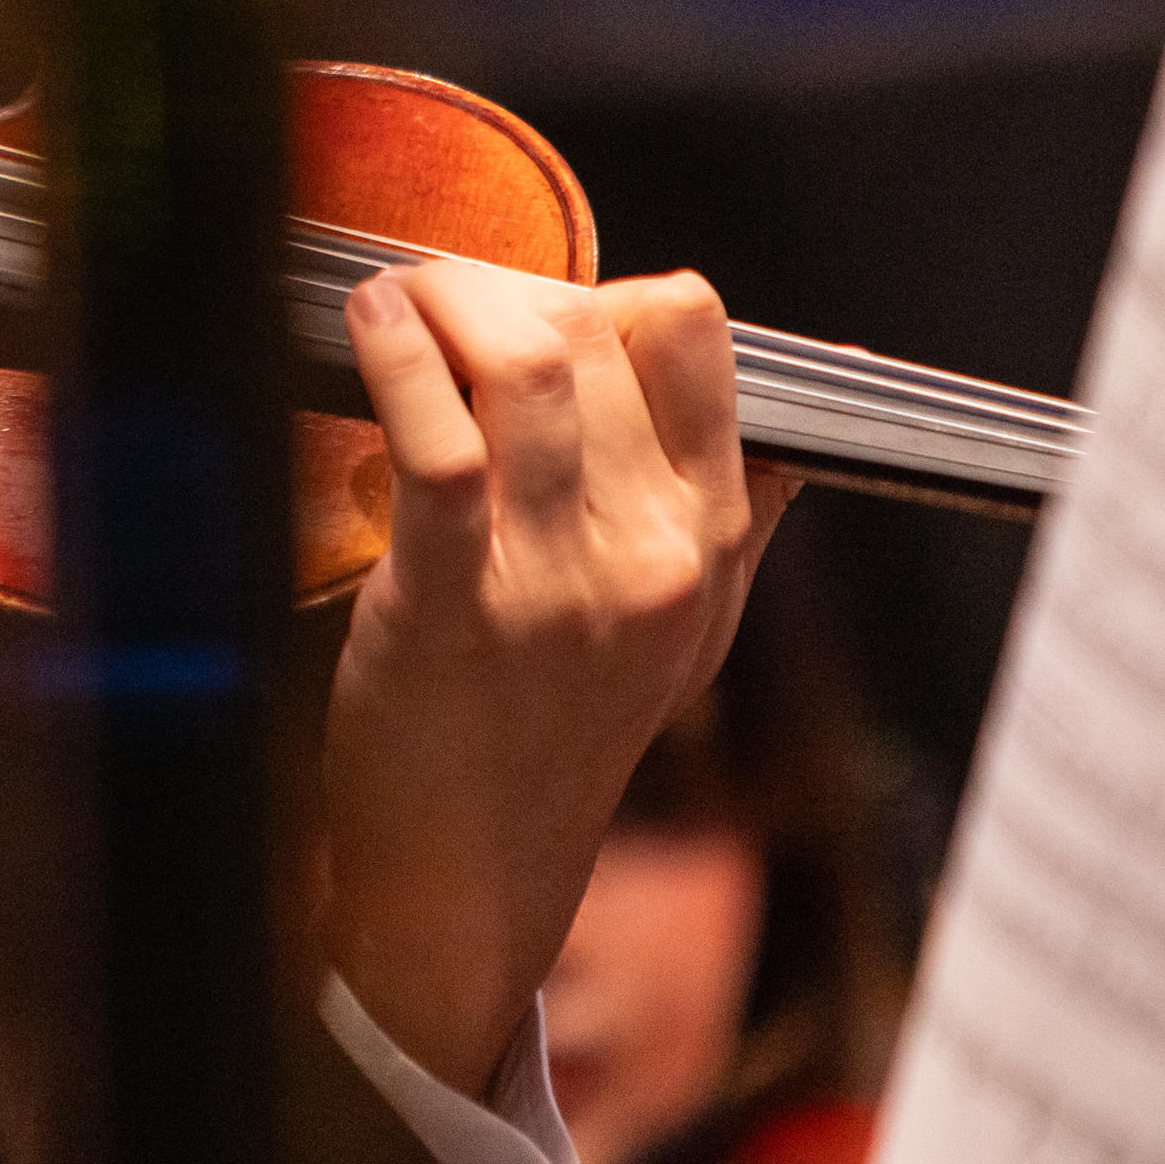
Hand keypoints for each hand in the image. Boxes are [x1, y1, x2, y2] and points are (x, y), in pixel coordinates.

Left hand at [317, 262, 796, 1098]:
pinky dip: (399, 357)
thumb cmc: (554, 729)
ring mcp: (557, 584)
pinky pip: (441, 445)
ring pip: (529, 364)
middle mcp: (652, 555)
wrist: (474, 873)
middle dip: (501, 290)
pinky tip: (367, 332)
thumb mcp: (685, 632)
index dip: (606, 293)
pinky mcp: (453, 608)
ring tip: (392, 305)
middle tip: (435, 304)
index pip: (695, 338)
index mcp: (709, 540)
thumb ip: (734, 522)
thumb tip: (797, 431)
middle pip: (595, 332)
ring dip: (442, 300)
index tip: (539, 311)